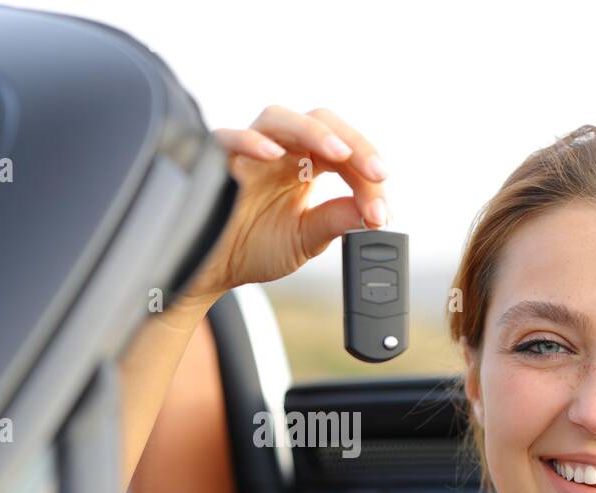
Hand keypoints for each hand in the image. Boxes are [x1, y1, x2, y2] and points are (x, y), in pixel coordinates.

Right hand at [176, 105, 389, 306]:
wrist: (213, 271)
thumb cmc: (254, 248)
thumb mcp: (307, 238)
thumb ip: (337, 220)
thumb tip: (375, 213)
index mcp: (304, 164)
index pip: (343, 153)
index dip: (367, 176)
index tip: (383, 210)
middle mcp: (279, 149)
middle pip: (319, 121)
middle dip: (353, 144)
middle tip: (376, 173)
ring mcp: (248, 151)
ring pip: (280, 118)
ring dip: (313, 131)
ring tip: (339, 153)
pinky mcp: (217, 161)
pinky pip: (229, 138)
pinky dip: (250, 140)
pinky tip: (271, 154)